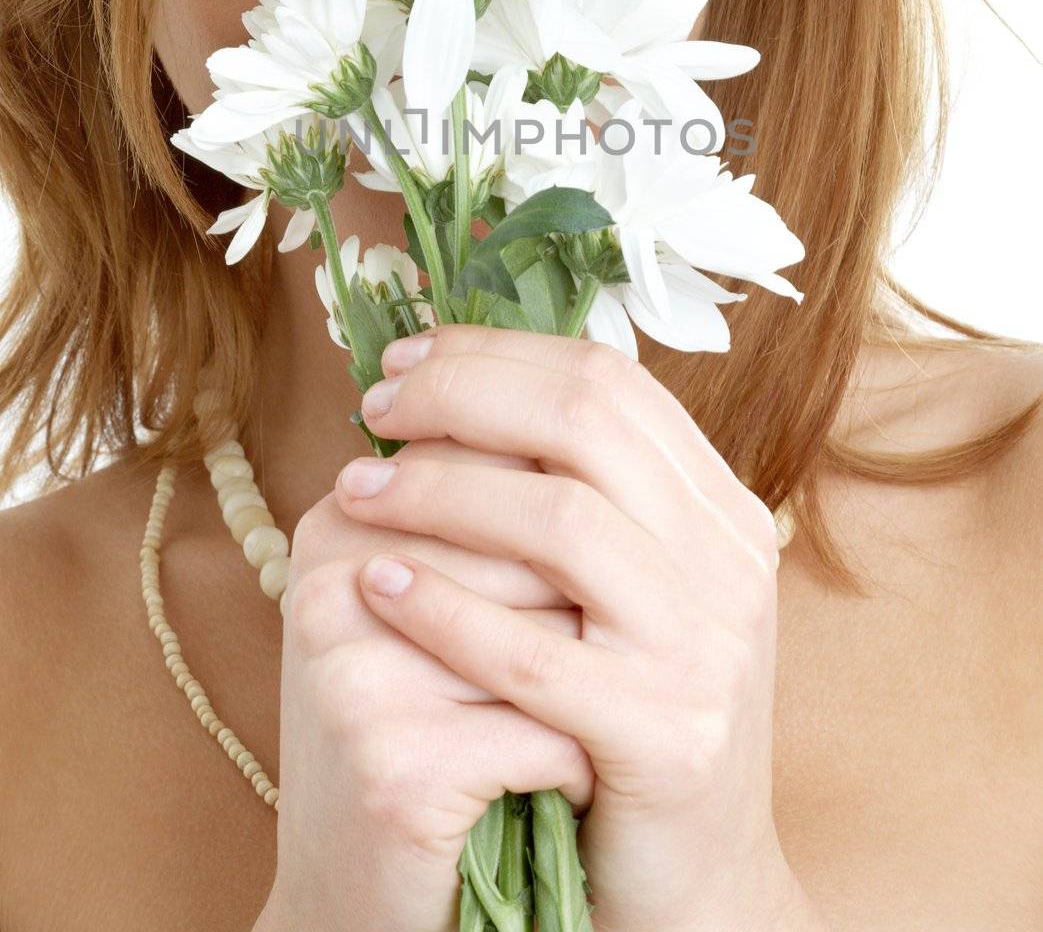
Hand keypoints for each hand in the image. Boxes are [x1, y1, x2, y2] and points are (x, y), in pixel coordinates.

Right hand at [264, 427, 594, 931]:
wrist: (364, 900)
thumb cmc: (426, 732)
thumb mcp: (439, 602)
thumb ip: (490, 502)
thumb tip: (598, 392)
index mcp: (343, 522)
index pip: (493, 449)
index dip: (570, 506)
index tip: (581, 568)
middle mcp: (334, 578)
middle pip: (534, 531)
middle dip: (589, 595)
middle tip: (596, 639)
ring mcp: (357, 674)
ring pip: (550, 627)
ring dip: (589, 673)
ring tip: (578, 701)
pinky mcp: (394, 770)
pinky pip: (547, 733)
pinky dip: (576, 762)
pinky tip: (561, 777)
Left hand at [336, 323, 822, 931]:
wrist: (694, 882)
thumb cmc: (630, 714)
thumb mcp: (629, 587)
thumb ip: (575, 491)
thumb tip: (449, 384)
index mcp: (719, 506)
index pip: (606, 378)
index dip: (496, 354)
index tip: (405, 358)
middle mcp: (729, 558)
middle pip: (584, 420)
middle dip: (460, 395)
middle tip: (375, 407)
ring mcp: (706, 645)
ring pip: (559, 520)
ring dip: (437, 490)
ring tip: (355, 493)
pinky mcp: (664, 733)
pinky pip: (529, 652)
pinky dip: (441, 607)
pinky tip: (376, 585)